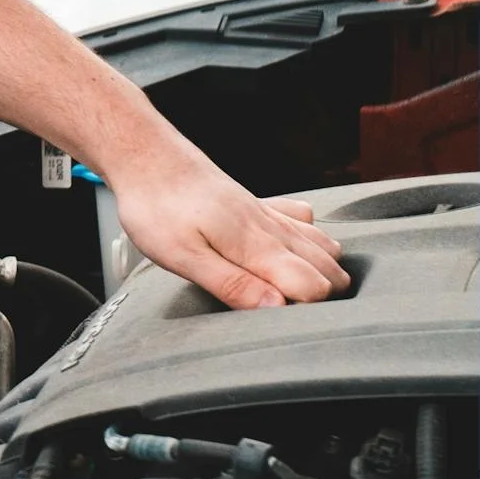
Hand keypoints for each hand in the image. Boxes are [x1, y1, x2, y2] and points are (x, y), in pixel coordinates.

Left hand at [105, 140, 350, 308]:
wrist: (149, 159)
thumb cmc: (158, 209)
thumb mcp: (183, 257)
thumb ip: (232, 284)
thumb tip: (276, 308)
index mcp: (257, 246)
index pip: (315, 287)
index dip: (303, 310)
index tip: (275, 319)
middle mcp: (273, 229)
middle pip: (330, 269)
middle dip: (320, 296)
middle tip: (281, 309)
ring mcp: (270, 215)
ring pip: (324, 246)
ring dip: (321, 270)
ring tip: (289, 289)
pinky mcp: (261, 206)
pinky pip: (305, 222)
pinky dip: (310, 240)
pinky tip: (288, 251)